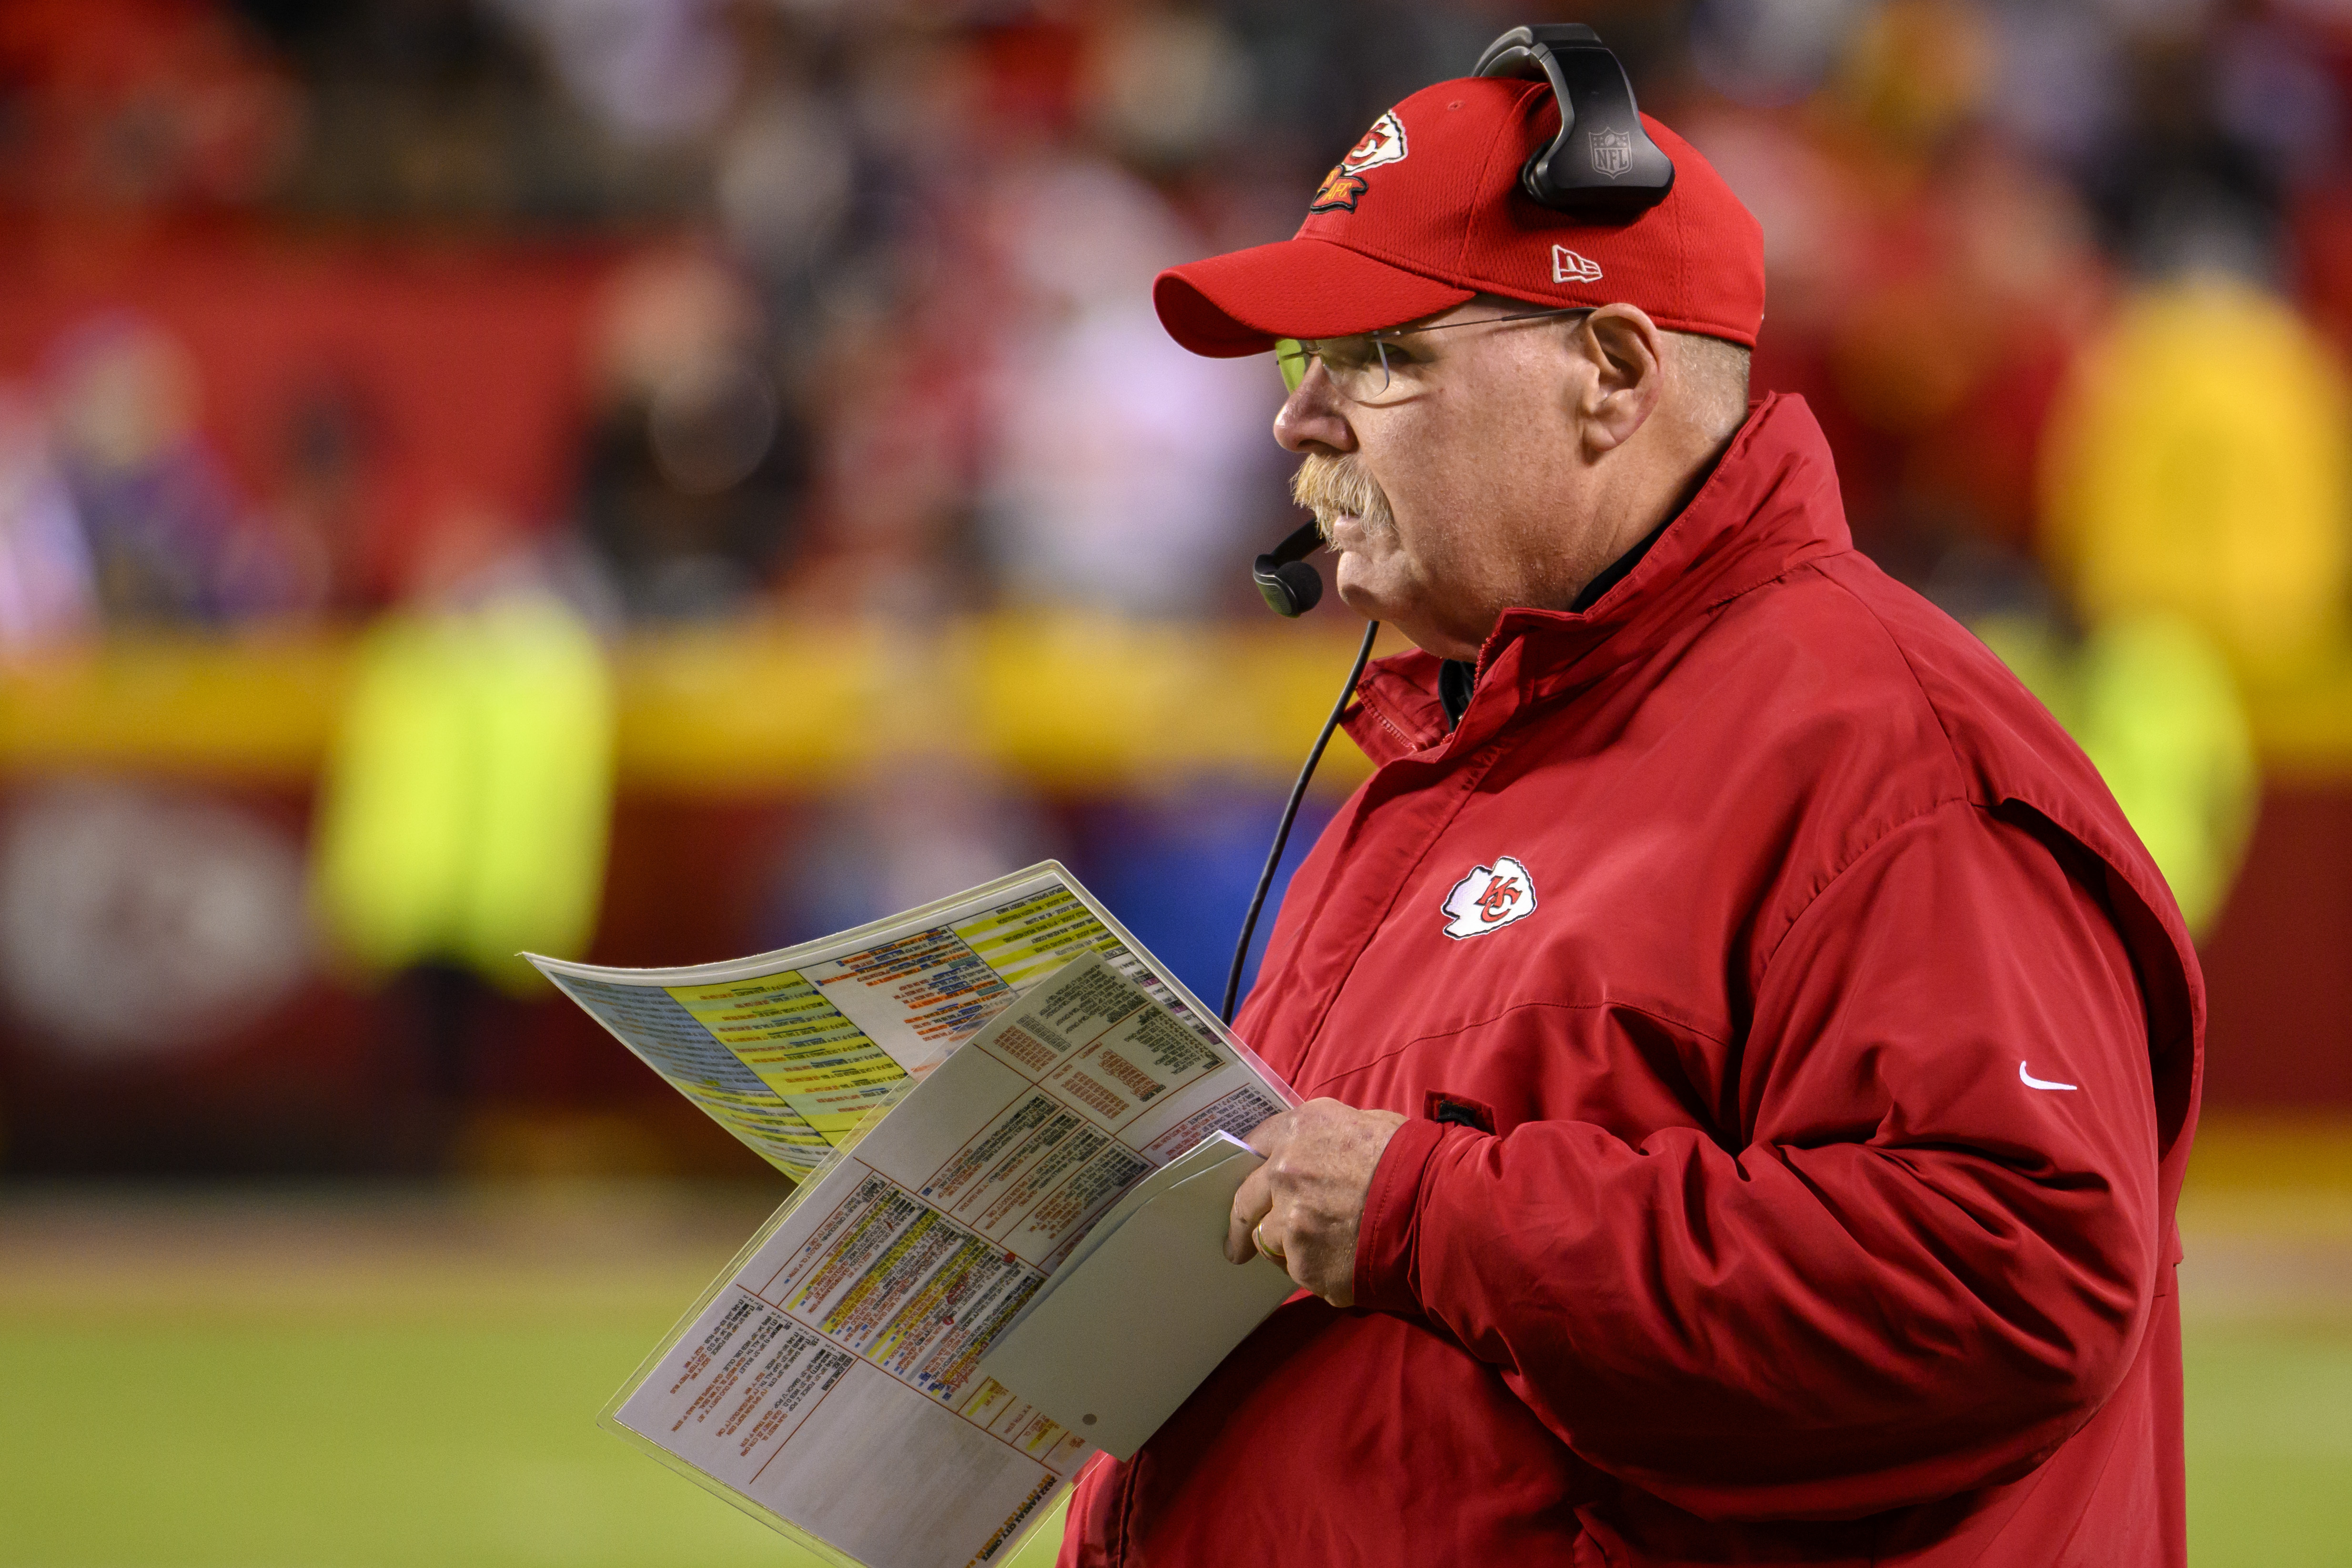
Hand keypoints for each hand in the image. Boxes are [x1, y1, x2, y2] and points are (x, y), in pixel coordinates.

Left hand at [1225, 1099, 1407, 1306]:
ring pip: (1268, 1240)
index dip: (1252, 1165)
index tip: (1245, 1183)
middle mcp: (1285, 1172)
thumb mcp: (1370, 1124)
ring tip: (1317, 1253)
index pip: (1256, 1144)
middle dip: (1238, 1223)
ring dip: (1286, 1246)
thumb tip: (1316, 1151)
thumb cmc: (1416, 1163)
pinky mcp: (1305, 1264)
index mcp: (1300, 1130)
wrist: (1442, 1211)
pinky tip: (1342, 1265)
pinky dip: (1314, 1270)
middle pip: (1244, 1200)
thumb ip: (1329, 1137)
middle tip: (1235, 1243)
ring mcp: (1291, 1221)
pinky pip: (1297, 1270)